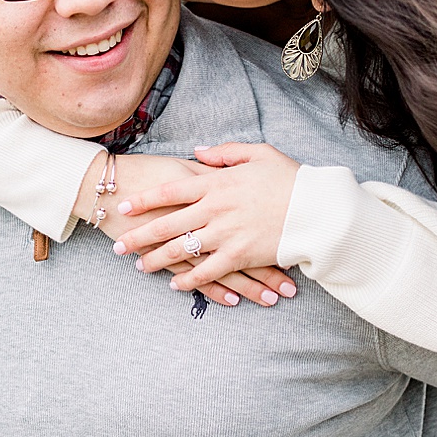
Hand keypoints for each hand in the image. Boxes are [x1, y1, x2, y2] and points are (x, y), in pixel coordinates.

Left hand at [112, 142, 303, 299]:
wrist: (318, 209)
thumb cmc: (291, 178)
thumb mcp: (258, 153)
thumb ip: (224, 153)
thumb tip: (197, 153)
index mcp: (217, 183)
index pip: (170, 191)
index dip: (145, 200)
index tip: (125, 206)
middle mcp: (216, 209)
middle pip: (167, 224)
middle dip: (139, 236)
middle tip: (119, 244)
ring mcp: (226, 234)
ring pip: (182, 249)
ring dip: (157, 259)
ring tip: (139, 266)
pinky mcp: (240, 256)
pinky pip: (207, 271)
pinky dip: (189, 279)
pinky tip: (174, 284)